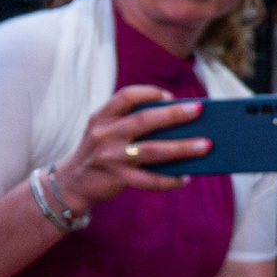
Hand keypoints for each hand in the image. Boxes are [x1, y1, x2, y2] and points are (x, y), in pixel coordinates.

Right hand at [50, 85, 206, 214]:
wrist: (71, 183)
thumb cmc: (98, 153)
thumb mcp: (105, 132)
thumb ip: (130, 125)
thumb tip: (178, 126)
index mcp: (101, 118)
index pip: (126, 96)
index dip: (149, 93)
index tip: (170, 96)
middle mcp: (104, 135)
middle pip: (145, 120)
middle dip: (175, 114)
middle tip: (199, 110)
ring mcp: (110, 157)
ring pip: (152, 151)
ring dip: (182, 147)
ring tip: (206, 145)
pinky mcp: (117, 178)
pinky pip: (150, 180)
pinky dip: (170, 179)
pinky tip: (185, 177)